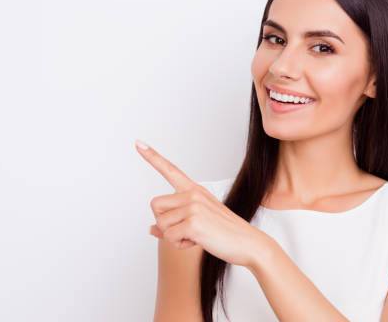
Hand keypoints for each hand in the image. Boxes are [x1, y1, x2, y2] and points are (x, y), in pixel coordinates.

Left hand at [136, 139, 271, 268]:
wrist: (249, 244)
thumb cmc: (225, 234)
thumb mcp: (198, 224)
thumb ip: (173, 224)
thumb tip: (150, 229)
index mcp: (195, 190)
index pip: (170, 170)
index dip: (152, 157)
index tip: (138, 143)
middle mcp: (193, 194)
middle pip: (155, 205)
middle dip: (164, 222)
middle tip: (185, 230)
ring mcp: (193, 206)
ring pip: (160, 223)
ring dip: (173, 236)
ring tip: (195, 236)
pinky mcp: (193, 222)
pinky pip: (169, 236)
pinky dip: (179, 244)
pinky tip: (197, 241)